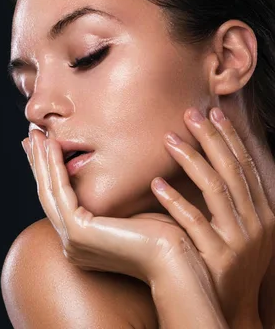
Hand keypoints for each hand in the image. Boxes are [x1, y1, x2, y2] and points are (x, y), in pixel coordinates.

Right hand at [23, 127, 205, 285]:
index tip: (44, 147)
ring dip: (41, 160)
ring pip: (49, 192)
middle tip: (31, 136)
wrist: (177, 261)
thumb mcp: (133, 210)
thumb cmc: (166, 238)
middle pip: (49, 195)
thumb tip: (109, 173)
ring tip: (35, 134)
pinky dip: (54, 166)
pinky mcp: (78, 232)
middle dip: (38, 163)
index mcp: (83, 241)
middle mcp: (72, 243)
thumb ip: (113, 197)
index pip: (60, 201)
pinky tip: (52, 145)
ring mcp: (72, 240)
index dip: (50, 172)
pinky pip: (61, 192)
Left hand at [147, 107, 273, 326]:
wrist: (230, 313)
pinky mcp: (218, 258)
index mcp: (263, 213)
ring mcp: (239, 241)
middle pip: (233, 170)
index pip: (246, 166)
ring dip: (192, 160)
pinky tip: (157, 184)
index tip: (213, 111)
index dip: (230, 137)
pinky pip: (194, 223)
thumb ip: (227, 202)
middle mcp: (257, 223)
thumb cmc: (224, 267)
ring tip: (168, 139)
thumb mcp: (237, 231)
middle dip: (213, 138)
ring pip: (217, 190)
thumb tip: (209, 165)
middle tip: (190, 112)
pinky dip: (176, 201)